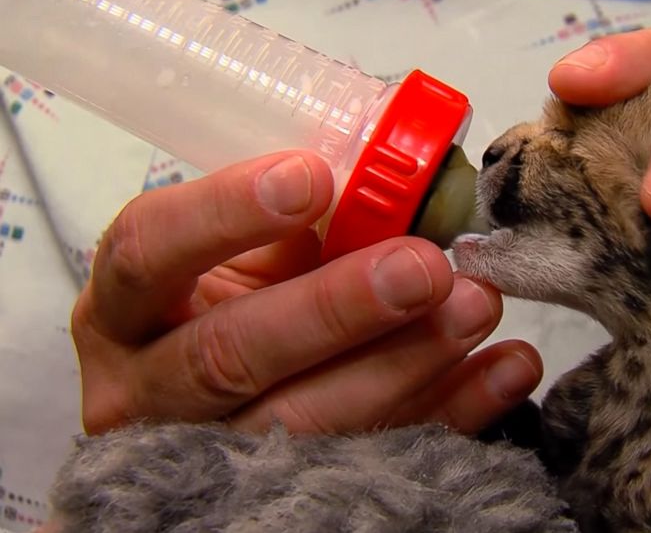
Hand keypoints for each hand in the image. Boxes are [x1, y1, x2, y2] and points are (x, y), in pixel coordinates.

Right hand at [71, 151, 541, 435]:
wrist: (205, 417)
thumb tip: (376, 189)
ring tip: (477, 306)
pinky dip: (449, 414)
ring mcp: (211, 456)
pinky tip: (503, 370)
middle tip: (424, 267)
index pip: (147, 254)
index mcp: (124, 312)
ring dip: (406, 363)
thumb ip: (283, 230)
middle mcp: (149, 390)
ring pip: (303, 423)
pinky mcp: (285, 495)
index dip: (223, 215)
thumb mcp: (229, 265)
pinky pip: (376, 460)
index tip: (310, 179)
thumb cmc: (219, 315)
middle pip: (232, 355)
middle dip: (336, 308)